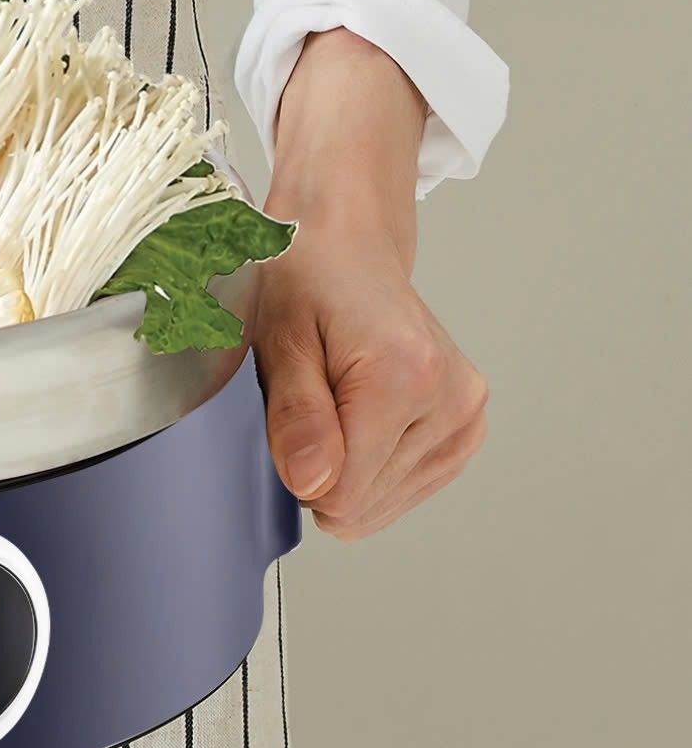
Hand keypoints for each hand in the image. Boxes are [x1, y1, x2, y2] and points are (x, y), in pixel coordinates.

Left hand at [251, 30, 488, 540]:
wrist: (346, 245)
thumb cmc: (307, 281)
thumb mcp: (279, 342)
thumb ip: (296, 418)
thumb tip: (313, 486)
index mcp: (407, 375)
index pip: (344, 493)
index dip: (301, 473)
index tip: (291, 422)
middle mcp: (453, 397)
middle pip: (366, 503)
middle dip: (323, 469)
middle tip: (313, 402)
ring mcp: (467, 412)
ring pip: (387, 502)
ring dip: (349, 467)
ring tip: (338, 401)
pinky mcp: (468, 424)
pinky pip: (409, 484)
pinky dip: (373, 467)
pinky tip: (360, 419)